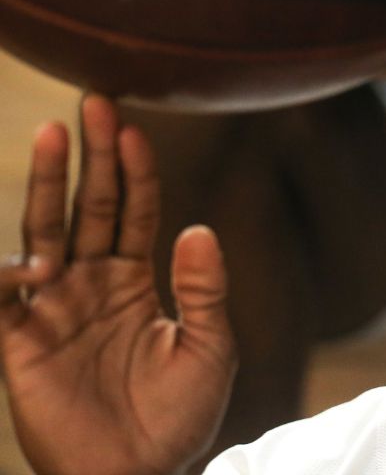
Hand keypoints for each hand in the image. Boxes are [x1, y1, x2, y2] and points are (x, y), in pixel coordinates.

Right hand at [0, 95, 235, 474]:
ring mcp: (53, 308)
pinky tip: (28, 257)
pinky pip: (2, 299)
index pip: (133, 210)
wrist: (142, 474)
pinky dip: (6, 273)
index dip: (135, 171)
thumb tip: (201, 228)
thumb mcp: (208, 347)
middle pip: (87, 207)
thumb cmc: (179, 415)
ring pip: (46, 233)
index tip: (136, 128)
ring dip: (48, 186)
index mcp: (135, 279)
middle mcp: (91, 283)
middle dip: (90, 157)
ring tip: (54, 135)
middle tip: (94, 103)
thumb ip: (204, 289)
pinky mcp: (20, 343)